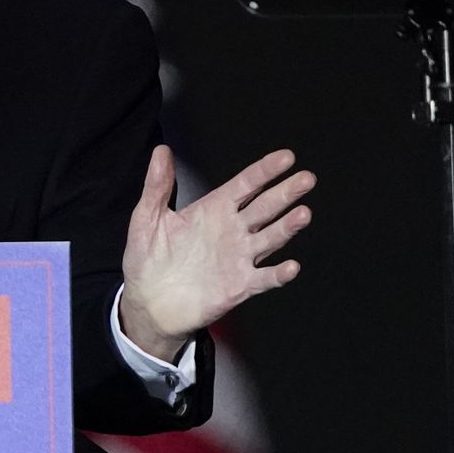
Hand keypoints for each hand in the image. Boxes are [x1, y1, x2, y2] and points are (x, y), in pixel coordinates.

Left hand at [118, 145, 314, 360]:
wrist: (148, 302)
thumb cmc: (148, 258)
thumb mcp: (147, 217)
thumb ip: (157, 185)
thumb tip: (161, 150)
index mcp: (214, 209)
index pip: (246, 185)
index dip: (265, 171)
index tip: (287, 157)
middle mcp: (233, 230)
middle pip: (266, 207)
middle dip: (286, 192)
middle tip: (306, 179)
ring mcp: (239, 257)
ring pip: (271, 238)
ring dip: (288, 227)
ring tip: (303, 214)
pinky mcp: (240, 286)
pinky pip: (264, 278)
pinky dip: (278, 274)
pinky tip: (291, 267)